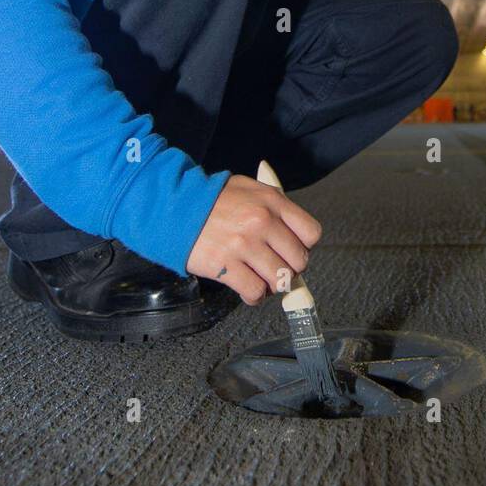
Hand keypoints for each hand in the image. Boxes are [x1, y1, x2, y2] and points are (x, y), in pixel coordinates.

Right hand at [187, 173, 321, 304]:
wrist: (174, 207)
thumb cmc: (212, 199)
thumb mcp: (249, 189)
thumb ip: (275, 206)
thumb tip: (295, 232)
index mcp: (271, 202)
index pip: (311, 233)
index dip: (304, 246)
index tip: (292, 250)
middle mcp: (261, 222)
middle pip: (298, 261)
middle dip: (289, 269)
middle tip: (276, 268)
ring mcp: (243, 245)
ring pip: (280, 280)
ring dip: (273, 285)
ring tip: (262, 279)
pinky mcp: (225, 266)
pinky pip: (255, 292)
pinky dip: (255, 296)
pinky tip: (249, 289)